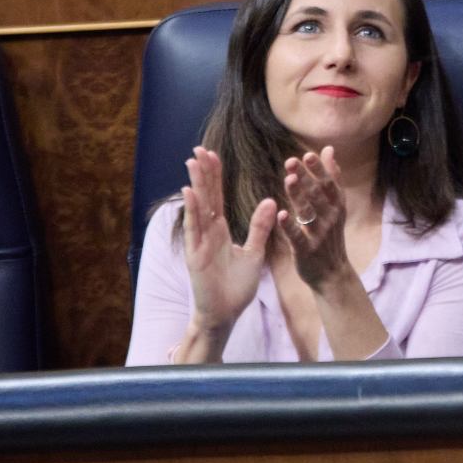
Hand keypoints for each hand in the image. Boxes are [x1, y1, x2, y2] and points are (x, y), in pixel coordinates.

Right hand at [180, 146, 275, 332]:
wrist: (225, 314)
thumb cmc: (237, 287)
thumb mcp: (254, 252)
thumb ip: (260, 227)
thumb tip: (272, 201)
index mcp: (220, 230)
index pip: (217, 197)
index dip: (214, 176)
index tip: (212, 154)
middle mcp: (207, 232)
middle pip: (205, 197)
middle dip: (202, 173)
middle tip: (199, 148)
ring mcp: (199, 242)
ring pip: (198, 208)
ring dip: (195, 184)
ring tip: (192, 161)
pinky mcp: (195, 255)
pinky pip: (194, 230)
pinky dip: (192, 211)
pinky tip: (189, 192)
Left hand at [277, 147, 352, 290]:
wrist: (332, 274)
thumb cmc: (331, 235)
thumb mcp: (336, 206)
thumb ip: (332, 178)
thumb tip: (328, 149)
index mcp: (336, 206)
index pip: (329, 184)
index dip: (319, 170)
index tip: (307, 155)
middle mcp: (330, 218)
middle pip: (317, 195)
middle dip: (305, 177)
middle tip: (291, 162)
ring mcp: (319, 235)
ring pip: (308, 212)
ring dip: (298, 196)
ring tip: (288, 180)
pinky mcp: (306, 250)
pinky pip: (297, 237)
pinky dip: (289, 226)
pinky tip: (281, 214)